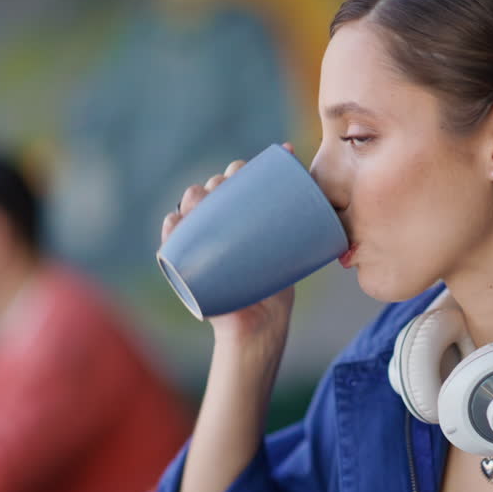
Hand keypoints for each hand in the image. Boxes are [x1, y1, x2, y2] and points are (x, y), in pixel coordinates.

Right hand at [162, 144, 296, 348]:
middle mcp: (217, 226)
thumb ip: (303, 221)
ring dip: (194, 198)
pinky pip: (171, 243)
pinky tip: (177, 221)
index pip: (235, 184)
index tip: (250, 169)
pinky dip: (171, 228)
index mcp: (240, 217)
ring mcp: (199, 243)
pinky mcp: (186, 264)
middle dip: (218, 183)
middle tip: (232, 187)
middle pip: (211, 193)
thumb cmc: (276, 283)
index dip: (240, 171)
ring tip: (206, 202)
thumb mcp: (291, 250)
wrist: (262, 322)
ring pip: (189, 211)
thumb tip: (320, 191)